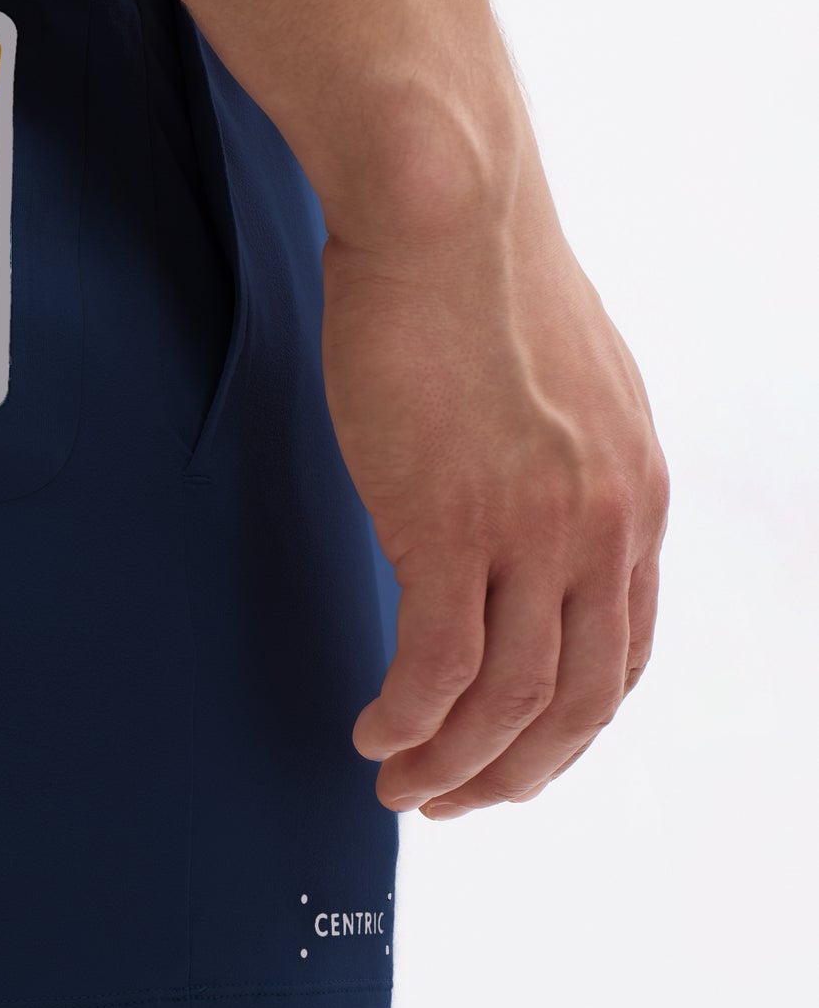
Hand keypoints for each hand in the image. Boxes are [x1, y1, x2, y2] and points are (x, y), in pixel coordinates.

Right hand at [322, 181, 667, 817]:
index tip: (513, 753)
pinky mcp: (449, 521)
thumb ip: (560, 457)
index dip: (567, 725)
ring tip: (399, 782)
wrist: (441, 207)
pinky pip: (434, 663)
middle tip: (455, 800)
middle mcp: (602, 522)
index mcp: (633, 491)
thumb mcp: (563, 377)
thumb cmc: (477, 268)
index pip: (621, 650)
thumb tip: (522, 500)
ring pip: (508, 699)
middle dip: (515, 771)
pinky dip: (406, 715)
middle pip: (578, 700)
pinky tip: (374, 730)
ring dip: (451, 761)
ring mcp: (531, 528)